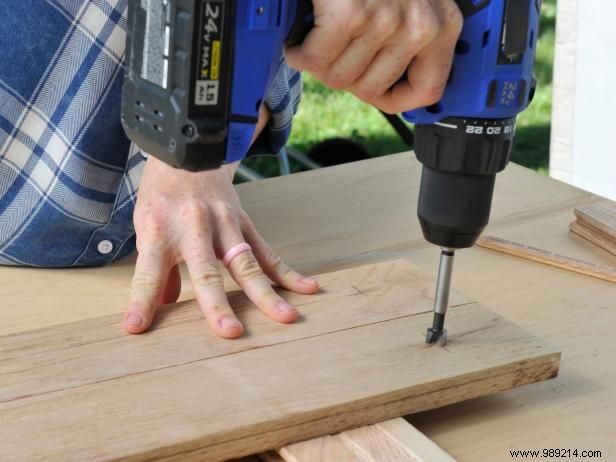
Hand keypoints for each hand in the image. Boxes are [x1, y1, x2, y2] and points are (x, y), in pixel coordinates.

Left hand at [123, 112, 319, 337]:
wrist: (188, 150)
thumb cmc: (162, 195)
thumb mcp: (146, 227)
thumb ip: (158, 270)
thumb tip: (168, 307)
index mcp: (159, 231)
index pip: (147, 274)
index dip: (142, 302)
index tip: (135, 328)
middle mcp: (193, 228)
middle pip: (206, 272)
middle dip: (217, 304)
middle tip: (230, 332)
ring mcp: (224, 225)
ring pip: (246, 264)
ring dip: (265, 293)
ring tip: (285, 317)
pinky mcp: (244, 223)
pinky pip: (267, 252)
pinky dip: (287, 273)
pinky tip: (308, 288)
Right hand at [285, 0, 462, 113]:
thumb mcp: (406, 1)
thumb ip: (403, 42)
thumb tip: (382, 88)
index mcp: (441, 24)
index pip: (427, 90)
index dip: (394, 99)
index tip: (376, 93)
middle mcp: (420, 25)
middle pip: (370, 90)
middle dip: (342, 74)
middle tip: (332, 51)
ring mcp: (386, 21)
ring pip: (339, 77)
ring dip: (318, 62)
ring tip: (316, 38)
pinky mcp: (351, 14)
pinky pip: (315, 59)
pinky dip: (299, 52)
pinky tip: (301, 38)